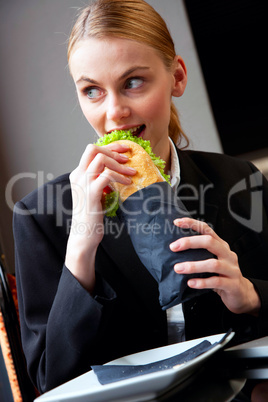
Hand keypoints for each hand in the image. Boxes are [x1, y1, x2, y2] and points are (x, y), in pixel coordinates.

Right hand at [65, 142, 135, 290]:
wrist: (83, 236)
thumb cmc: (92, 216)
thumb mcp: (95, 194)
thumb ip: (100, 180)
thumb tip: (117, 171)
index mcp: (78, 175)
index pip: (91, 151)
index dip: (109, 147)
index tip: (124, 150)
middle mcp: (78, 176)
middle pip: (93, 149)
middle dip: (113, 150)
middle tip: (128, 159)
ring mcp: (83, 184)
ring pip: (101, 159)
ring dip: (119, 164)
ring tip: (131, 173)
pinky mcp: (91, 193)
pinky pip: (107, 175)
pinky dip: (120, 177)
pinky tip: (127, 183)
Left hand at [170, 218, 260, 316]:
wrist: (240, 294)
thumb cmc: (222, 275)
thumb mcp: (211, 260)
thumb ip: (199, 254)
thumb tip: (175, 249)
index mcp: (221, 246)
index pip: (207, 229)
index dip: (192, 224)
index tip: (177, 222)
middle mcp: (227, 254)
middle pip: (210, 242)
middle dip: (190, 242)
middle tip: (173, 247)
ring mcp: (231, 269)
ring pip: (213, 264)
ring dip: (193, 266)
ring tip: (178, 268)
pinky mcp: (233, 284)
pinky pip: (216, 281)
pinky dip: (202, 282)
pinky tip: (191, 283)